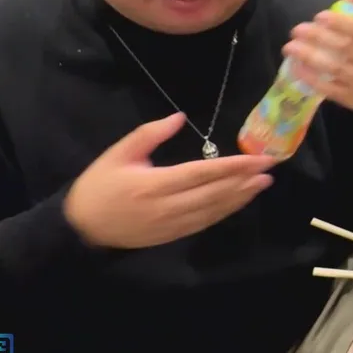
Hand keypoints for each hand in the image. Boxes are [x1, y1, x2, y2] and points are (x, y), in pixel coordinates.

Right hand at [63, 113, 278, 248]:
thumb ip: (149, 134)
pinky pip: (205, 223)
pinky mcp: (173, 235)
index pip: (202, 173)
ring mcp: (172, 225)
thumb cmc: (99, 185)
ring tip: (263, 183)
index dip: (233, 166)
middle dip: (245, 180)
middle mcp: (167, 207)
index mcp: (153, 184)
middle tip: (271, 167)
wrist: (81, 227)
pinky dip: (226, 211)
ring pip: (214, 210)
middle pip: (214, 193)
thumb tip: (179, 117)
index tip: (258, 158)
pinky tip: (240, 200)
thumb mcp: (118, 153)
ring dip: (241, 197)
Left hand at [282, 0, 352, 109]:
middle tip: (297, 30)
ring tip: (290, 47)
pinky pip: (328, 88)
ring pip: (334, 67)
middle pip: (345, 47)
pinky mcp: (349, 97)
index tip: (319, 16)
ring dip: (309, 56)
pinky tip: (297, 67)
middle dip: (318, 37)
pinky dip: (311, 78)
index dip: (340, 22)